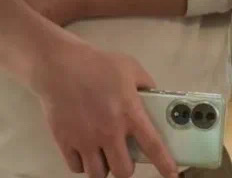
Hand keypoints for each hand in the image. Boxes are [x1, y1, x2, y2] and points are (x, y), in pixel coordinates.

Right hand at [31, 40, 177, 177]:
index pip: (152, 145)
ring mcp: (86, 139)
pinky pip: (76, 168)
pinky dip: (82, 164)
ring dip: (104, 167)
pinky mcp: (66, 141)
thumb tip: (155, 98)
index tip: (172, 175)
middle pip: (123, 171)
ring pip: (98, 174)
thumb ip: (146, 84)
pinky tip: (86, 151)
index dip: (164, 164)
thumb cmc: (96, 64)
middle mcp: (109, 131)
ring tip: (103, 155)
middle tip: (123, 156)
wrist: (59, 66)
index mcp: (129, 112)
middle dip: (125, 167)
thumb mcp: (130, 67)